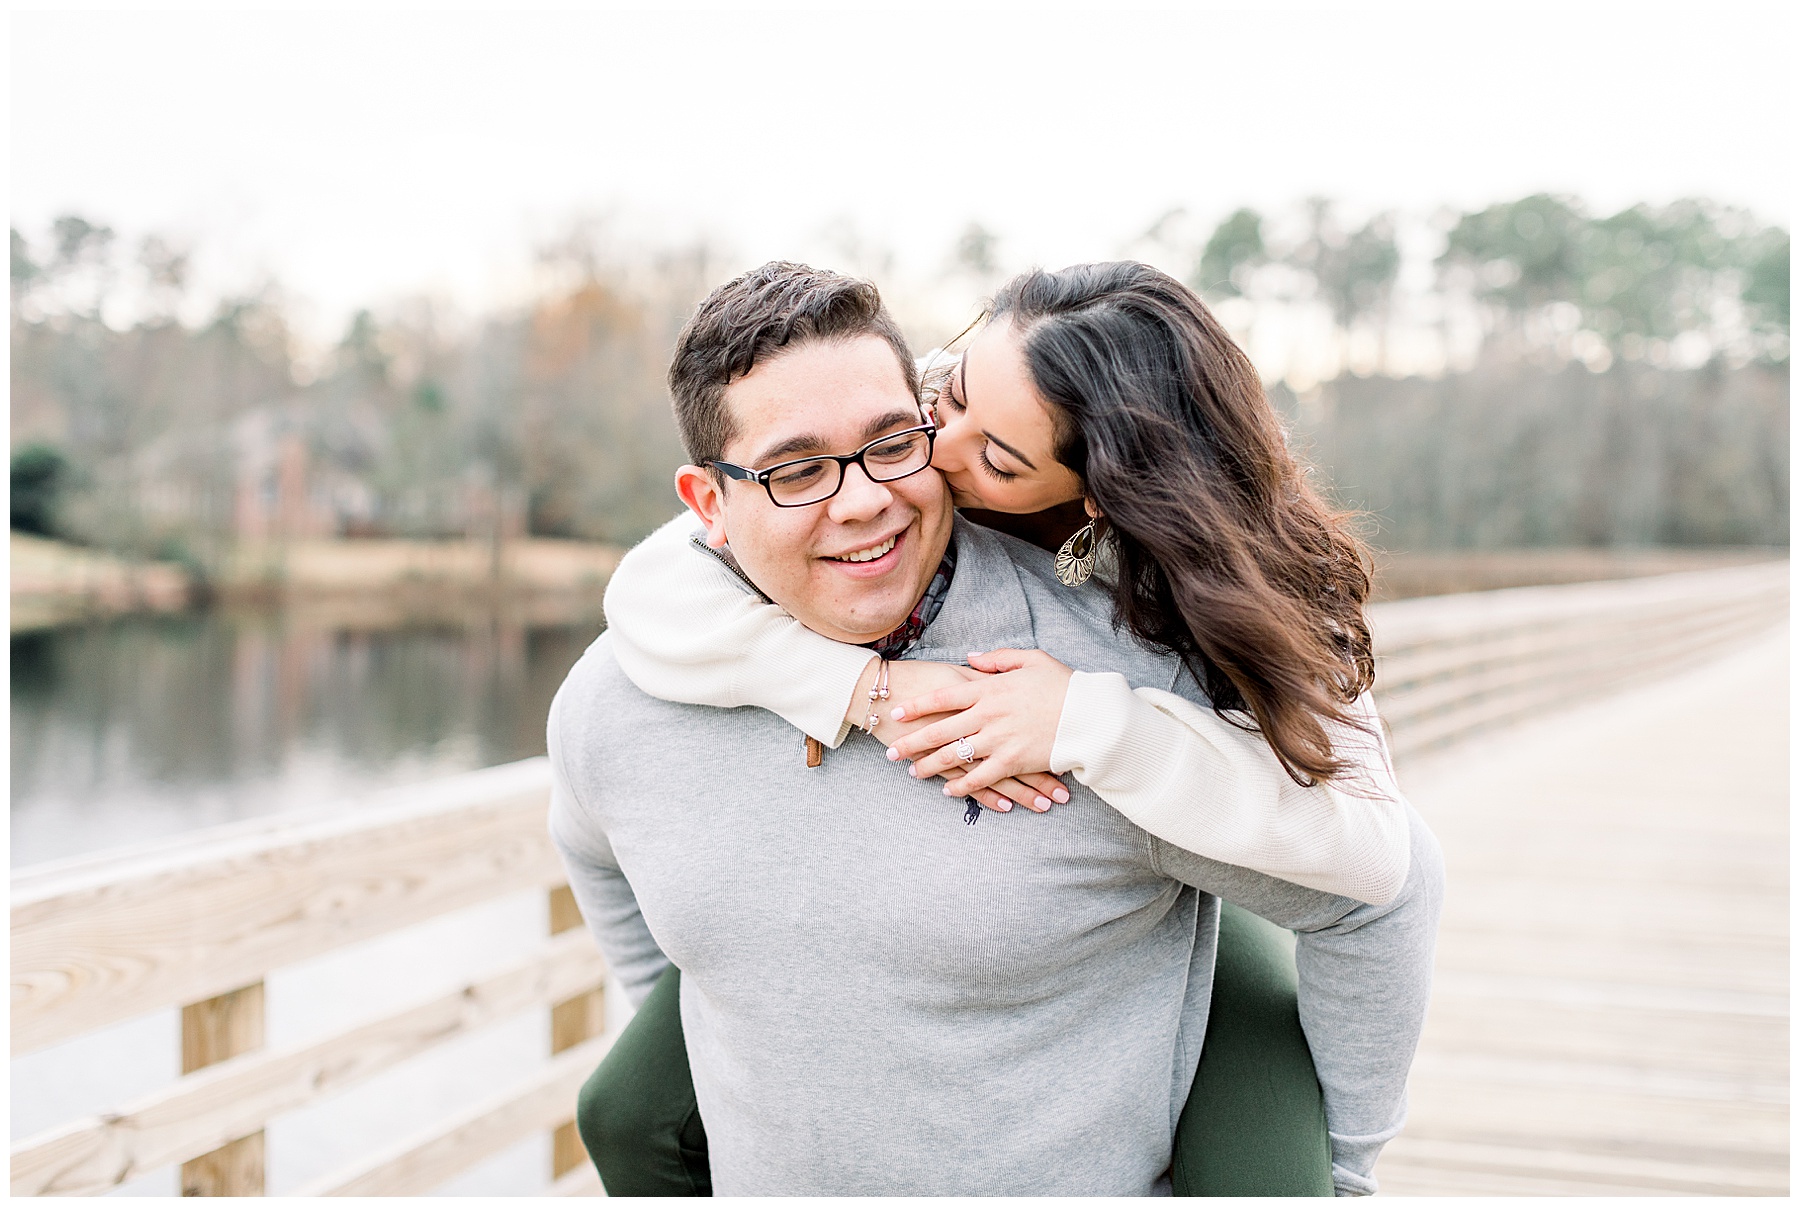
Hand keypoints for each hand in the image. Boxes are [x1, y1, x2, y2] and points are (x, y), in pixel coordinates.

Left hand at [885, 648, 1076, 805]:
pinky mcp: (1013, 762)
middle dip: (912, 742)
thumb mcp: (1031, 659)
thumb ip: (997, 659)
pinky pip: (980, 777)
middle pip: (940, 730)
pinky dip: (962, 785)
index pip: (943, 697)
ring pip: (955, 755)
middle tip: (892, 750)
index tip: (898, 712)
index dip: (918, 706)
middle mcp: (989, 715)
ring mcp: (999, 740)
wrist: (1091, 715)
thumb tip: (970, 659)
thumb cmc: (1064, 684)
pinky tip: (947, 790)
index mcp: (990, 689)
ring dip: (930, 765)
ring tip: (912, 772)